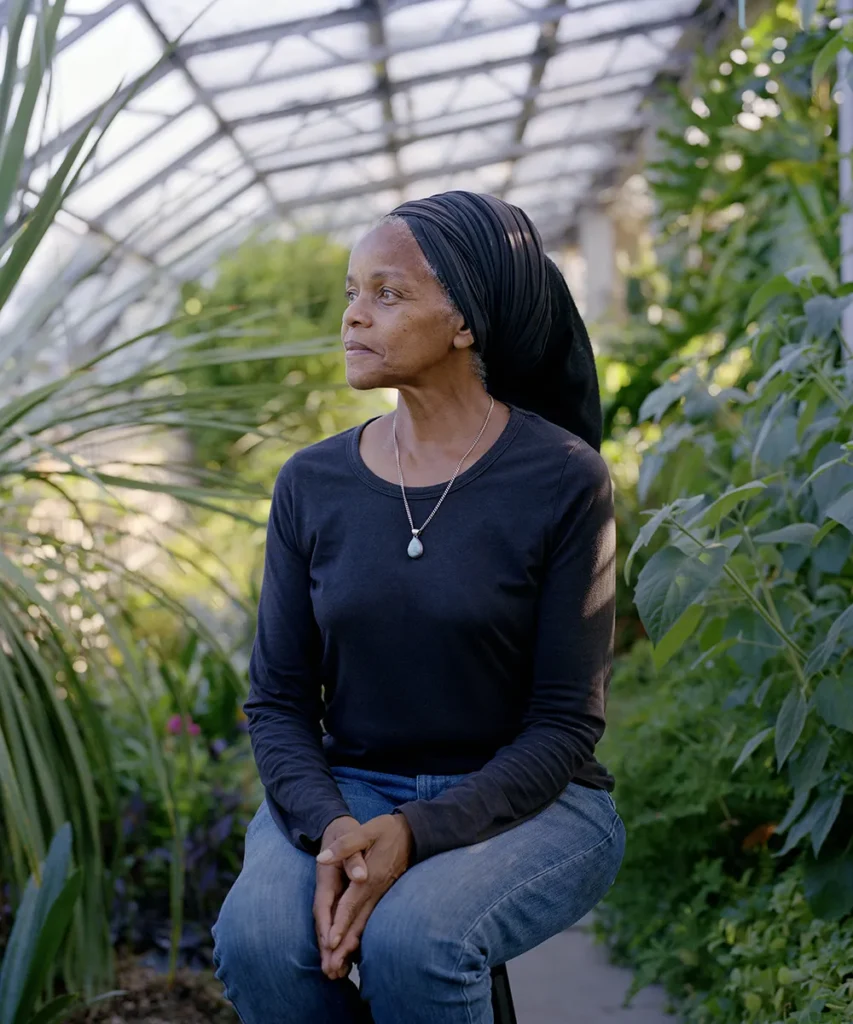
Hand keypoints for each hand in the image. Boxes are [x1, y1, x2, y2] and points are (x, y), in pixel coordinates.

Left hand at [316, 813, 413, 976]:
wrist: (415, 833)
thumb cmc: (388, 830)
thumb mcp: (367, 830)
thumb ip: (345, 846)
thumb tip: (322, 859)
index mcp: (369, 877)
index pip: (351, 905)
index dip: (339, 923)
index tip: (330, 943)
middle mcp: (376, 891)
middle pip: (357, 923)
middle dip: (343, 946)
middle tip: (331, 969)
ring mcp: (382, 896)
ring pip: (365, 926)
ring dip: (352, 947)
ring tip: (340, 968)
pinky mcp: (384, 897)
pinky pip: (371, 921)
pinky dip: (361, 937)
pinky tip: (354, 950)